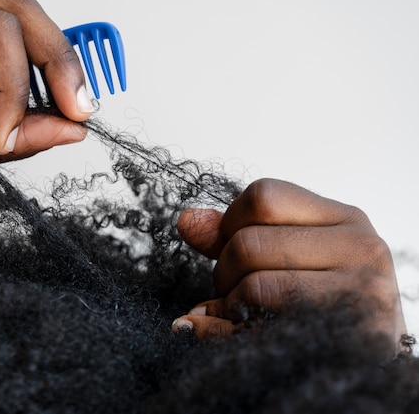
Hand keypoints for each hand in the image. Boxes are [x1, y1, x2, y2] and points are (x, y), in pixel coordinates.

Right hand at [0, 0, 92, 206]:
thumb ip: (22, 131)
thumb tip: (75, 127)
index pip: (28, 26)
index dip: (65, 61)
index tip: (84, 109)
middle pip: (22, 10)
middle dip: (60, 62)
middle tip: (76, 110)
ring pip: (0, 29)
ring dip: (16, 93)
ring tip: (3, 141)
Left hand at [173, 178, 405, 348]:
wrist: (368, 357)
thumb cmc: (325, 299)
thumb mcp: (291, 253)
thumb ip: (237, 232)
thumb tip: (186, 220)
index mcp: (346, 218)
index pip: (262, 197)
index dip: (230, 223)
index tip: (232, 248)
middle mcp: (362, 248)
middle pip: (247, 244)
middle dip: (224, 272)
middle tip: (234, 292)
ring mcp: (363, 294)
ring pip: (253, 288)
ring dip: (229, 305)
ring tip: (242, 313)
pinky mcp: (355, 339)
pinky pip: (258, 330)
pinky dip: (220, 334)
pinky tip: (212, 331)